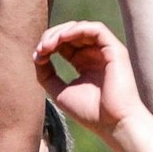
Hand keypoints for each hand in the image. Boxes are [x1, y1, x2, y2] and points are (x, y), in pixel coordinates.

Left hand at [34, 20, 145, 136]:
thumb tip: (37, 55)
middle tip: (41, 49)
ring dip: (61, 32)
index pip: (63, 44)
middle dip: (51, 36)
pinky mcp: (115, 50)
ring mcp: (106, 51)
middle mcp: (95, 55)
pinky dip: (78, 29)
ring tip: (48, 45)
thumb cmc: (90, 113)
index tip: (37, 57)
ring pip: (81, 27)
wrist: (114, 124)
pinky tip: (63, 38)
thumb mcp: (59, 92)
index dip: (47, 45)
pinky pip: (96, 29)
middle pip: (70, 32)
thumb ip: (47, 74)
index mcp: (84, 63)